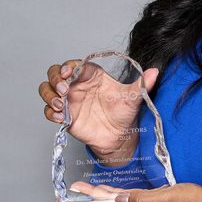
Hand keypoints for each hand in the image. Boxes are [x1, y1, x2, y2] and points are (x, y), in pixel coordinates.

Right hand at [38, 60, 159, 158]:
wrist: (120, 136)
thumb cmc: (124, 113)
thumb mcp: (134, 97)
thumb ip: (143, 84)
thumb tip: (155, 71)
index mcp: (91, 74)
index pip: (74, 64)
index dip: (67, 66)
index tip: (68, 73)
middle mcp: (77, 85)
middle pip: (54, 73)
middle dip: (54, 78)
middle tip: (63, 89)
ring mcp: (68, 100)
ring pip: (46, 90)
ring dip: (48, 94)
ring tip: (60, 103)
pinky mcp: (64, 116)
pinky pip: (49, 111)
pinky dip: (50, 112)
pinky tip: (60, 116)